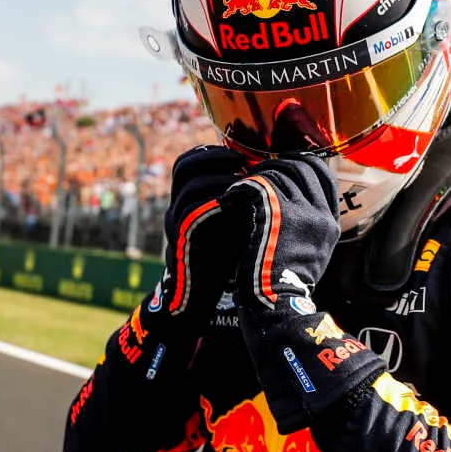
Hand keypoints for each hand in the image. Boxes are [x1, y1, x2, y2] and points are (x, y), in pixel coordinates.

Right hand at [147, 145, 247, 328]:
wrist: (201, 299)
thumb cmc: (224, 260)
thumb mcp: (235, 223)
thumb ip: (244, 201)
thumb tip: (275, 176)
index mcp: (188, 200)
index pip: (191, 160)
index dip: (214, 152)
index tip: (242, 154)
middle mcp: (177, 207)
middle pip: (184, 166)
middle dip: (214, 158)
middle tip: (241, 162)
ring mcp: (175, 224)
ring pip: (188, 187)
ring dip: (218, 180)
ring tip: (243, 181)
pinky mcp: (180, 242)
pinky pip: (191, 214)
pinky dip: (214, 205)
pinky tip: (237, 206)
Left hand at [221, 156, 378, 428]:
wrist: (278, 310)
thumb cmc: (285, 289)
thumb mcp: (309, 255)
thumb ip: (306, 227)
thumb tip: (289, 204)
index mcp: (332, 223)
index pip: (324, 176)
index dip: (301, 166)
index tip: (282, 169)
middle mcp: (321, 215)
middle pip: (304, 167)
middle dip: (279, 164)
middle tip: (258, 173)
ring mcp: (301, 212)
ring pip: (280, 171)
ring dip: (258, 175)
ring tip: (242, 185)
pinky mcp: (275, 214)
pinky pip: (259, 184)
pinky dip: (243, 186)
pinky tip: (232, 196)